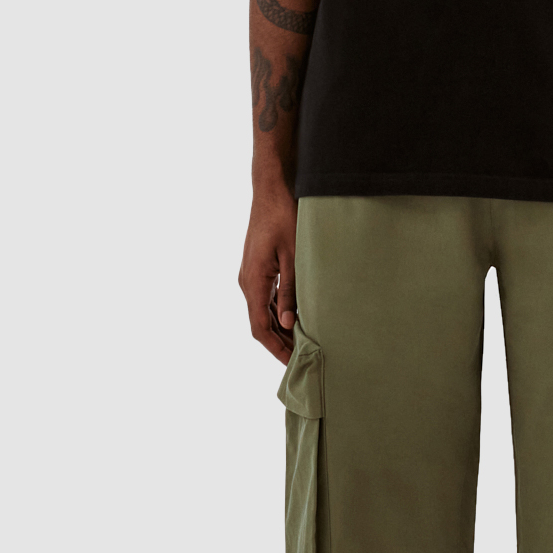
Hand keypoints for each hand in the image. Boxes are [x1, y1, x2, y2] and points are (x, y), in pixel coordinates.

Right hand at [239, 177, 297, 362]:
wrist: (271, 189)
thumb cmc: (284, 217)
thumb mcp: (294, 256)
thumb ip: (291, 292)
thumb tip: (288, 324)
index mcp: (253, 281)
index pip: (259, 327)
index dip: (276, 348)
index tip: (292, 363)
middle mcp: (247, 281)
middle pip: (260, 323)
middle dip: (280, 342)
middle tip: (305, 357)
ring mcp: (251, 275)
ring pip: (263, 311)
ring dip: (281, 328)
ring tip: (304, 342)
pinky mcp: (258, 268)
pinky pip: (266, 298)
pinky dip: (279, 312)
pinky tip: (297, 318)